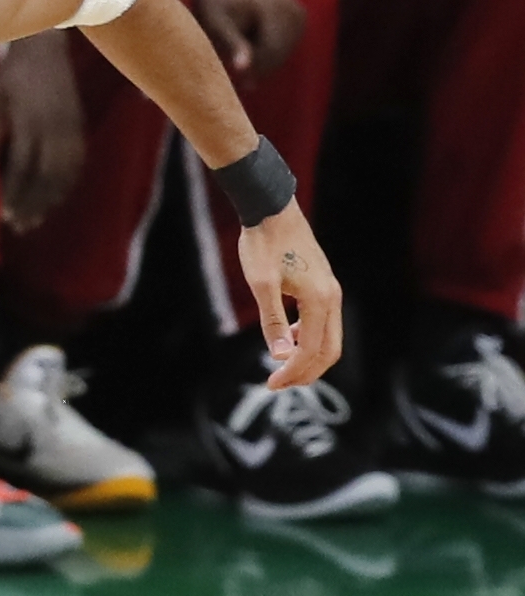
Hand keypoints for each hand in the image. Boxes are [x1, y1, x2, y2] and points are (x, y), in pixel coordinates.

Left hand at [0, 31, 84, 231]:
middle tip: (20, 226)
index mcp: (30, 123)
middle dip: (33, 204)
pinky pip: (77, 163)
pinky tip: (56, 197)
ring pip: (65, 174)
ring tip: (36, 219)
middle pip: (46, 177)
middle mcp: (55, 129)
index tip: (4, 214)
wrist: (46, 47)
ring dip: (51, 200)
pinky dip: (67, 184)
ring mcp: (71, 129)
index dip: (14, 193)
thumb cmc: (12, 74)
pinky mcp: (79, 126)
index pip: (22, 168)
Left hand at [180, 0, 303, 80]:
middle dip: (260, 64)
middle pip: (282, 53)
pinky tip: (255, 39)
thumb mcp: (219, 25)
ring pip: (285, 53)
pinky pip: (288, 46)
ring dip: (264, 58)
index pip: (273, 51)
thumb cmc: (217, 3)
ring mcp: (299, 12)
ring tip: (244, 44)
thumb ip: (235, 46)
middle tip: (241, 65)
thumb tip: (243, 69)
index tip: (239, 73)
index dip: (255, 66)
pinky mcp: (300, 17)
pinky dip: (271, 51)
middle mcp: (292, 8)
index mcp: (274, 8)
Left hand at [235, 201, 341, 388]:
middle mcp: (332, 298)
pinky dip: (308, 338)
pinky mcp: (323, 286)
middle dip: (305, 372)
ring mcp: (331, 291)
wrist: (272, 211)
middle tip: (276, 384)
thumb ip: (272, 322)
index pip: (311, 350)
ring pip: (328, 337)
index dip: (293, 372)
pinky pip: (322, 323)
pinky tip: (286, 339)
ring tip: (280, 367)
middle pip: (328, 350)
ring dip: (307, 357)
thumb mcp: (262, 285)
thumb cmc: (263, 245)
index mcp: (320, 300)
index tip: (270, 384)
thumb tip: (280, 357)